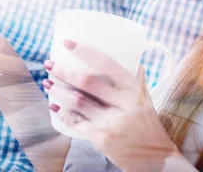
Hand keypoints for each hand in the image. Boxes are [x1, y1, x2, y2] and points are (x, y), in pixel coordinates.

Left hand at [44, 40, 179, 171]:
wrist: (156, 158)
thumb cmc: (148, 124)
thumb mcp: (146, 98)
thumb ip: (137, 78)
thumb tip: (132, 56)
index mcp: (133, 88)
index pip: (106, 63)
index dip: (84, 51)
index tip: (68, 43)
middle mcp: (123, 103)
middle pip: (87, 82)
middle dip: (63, 71)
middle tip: (49, 64)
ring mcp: (110, 121)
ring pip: (77, 101)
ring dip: (58, 91)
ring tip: (46, 82)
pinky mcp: (101, 138)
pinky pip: (76, 122)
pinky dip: (62, 113)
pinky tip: (53, 106)